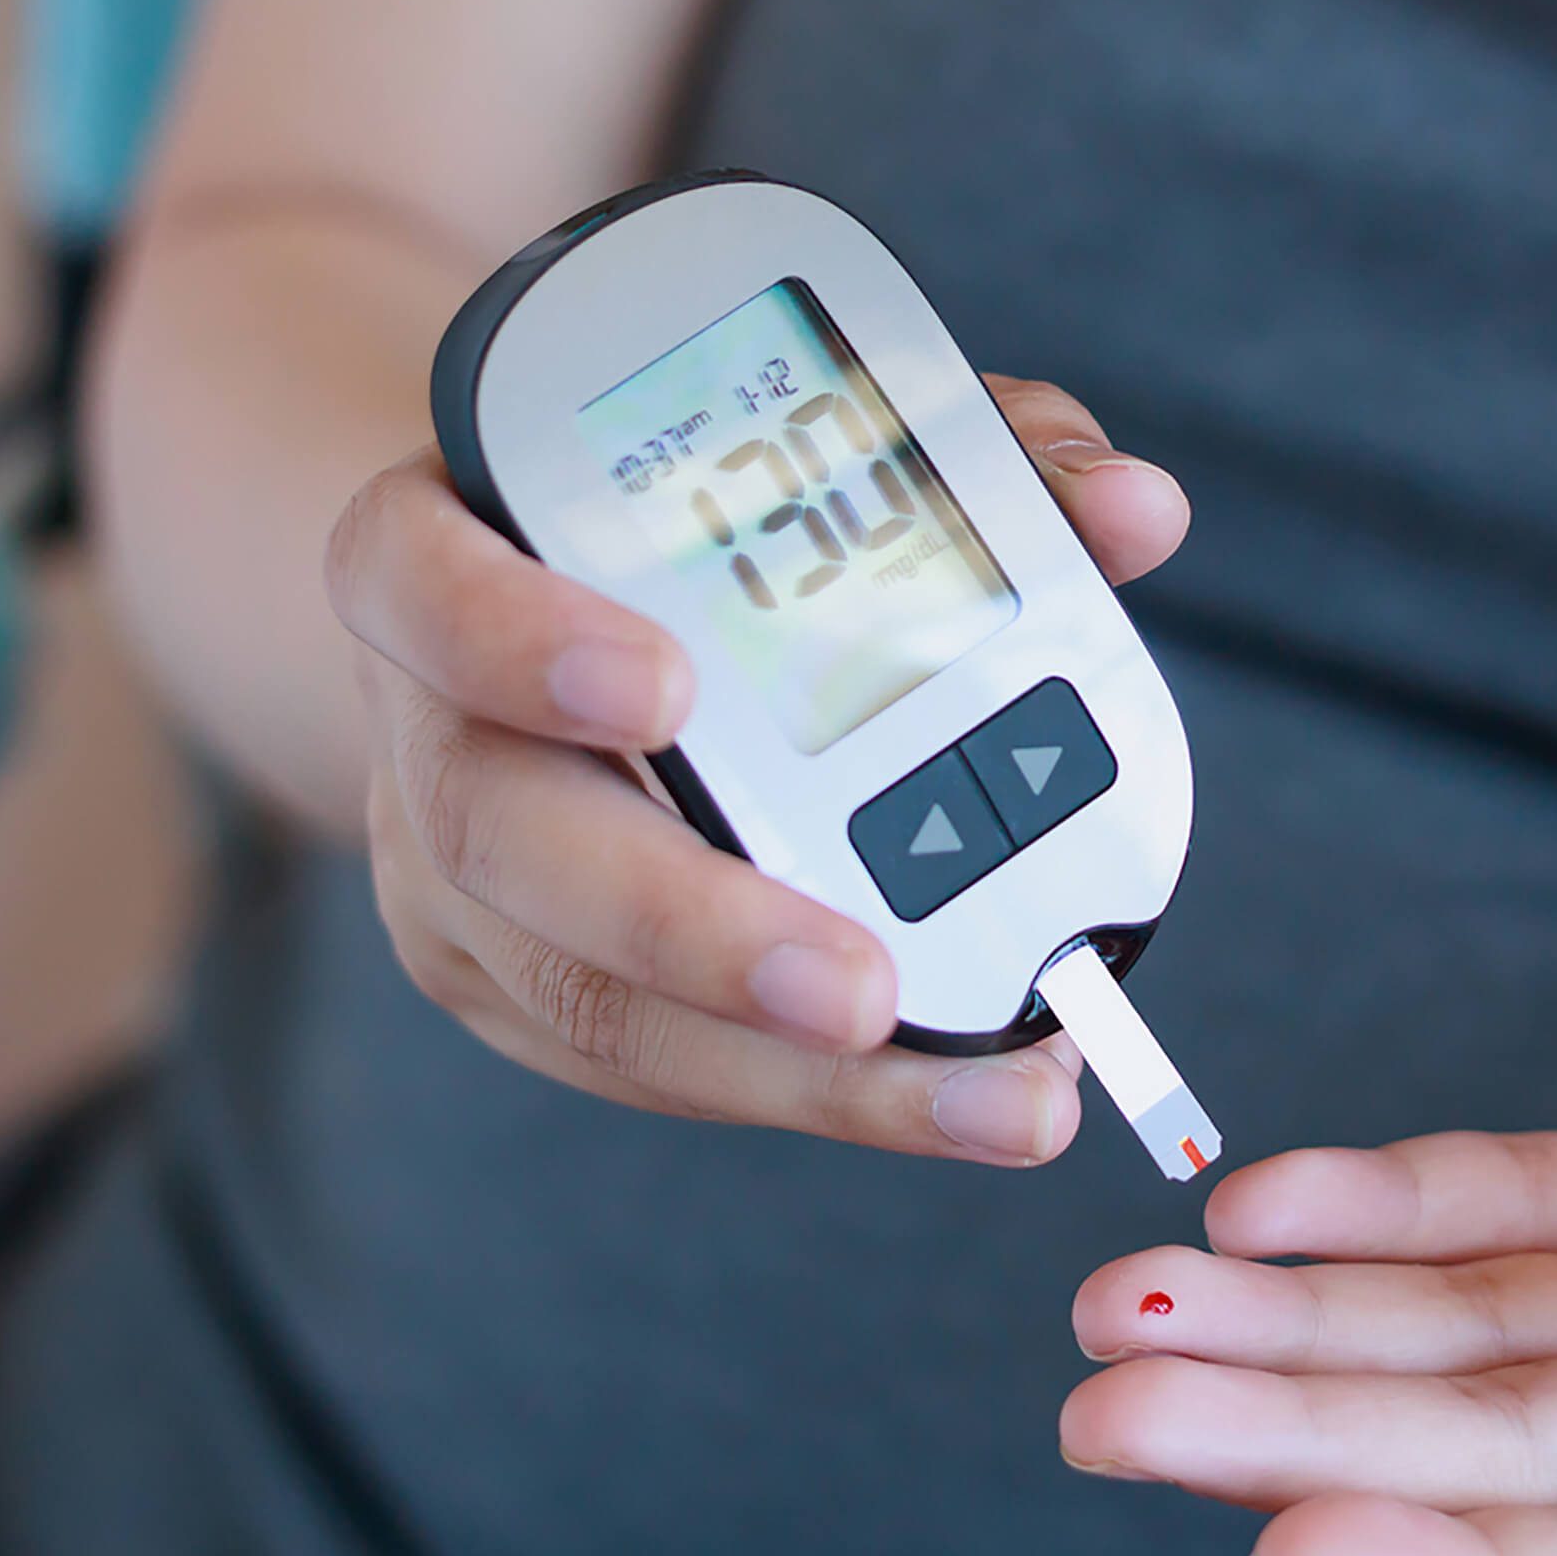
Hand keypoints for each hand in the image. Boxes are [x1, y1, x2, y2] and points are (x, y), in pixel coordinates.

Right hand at [323, 377, 1187, 1163]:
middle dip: (699, 928)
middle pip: (507, 840)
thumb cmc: (675, 535)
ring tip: (991, 1100)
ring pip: (589, 1000)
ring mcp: (456, 885)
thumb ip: (961, 459)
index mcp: (449, 554)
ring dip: (799, 1073)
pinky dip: (814, 1093)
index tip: (663, 685)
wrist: (515, 621)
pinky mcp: (518, 992)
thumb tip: (1139, 512)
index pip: (417, 580)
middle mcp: (431, 733)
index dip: (515, 635)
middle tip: (865, 989)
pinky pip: (656, 1066)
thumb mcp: (801, 455)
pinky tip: (955, 1098)